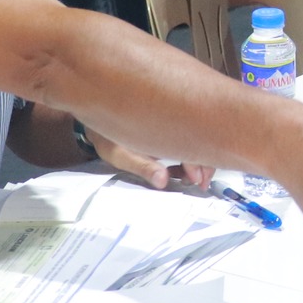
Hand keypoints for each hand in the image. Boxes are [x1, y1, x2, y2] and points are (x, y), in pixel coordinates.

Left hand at [85, 129, 211, 191]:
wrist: (97, 119)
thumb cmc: (108, 138)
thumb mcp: (120, 155)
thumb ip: (143, 167)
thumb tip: (163, 181)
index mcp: (161, 125)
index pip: (191, 142)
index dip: (198, 162)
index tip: (197, 180)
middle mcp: (170, 121)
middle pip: (200, 138)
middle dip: (205, 162)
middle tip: (201, 183)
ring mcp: (171, 123)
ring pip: (197, 139)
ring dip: (198, 158)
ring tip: (192, 178)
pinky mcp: (170, 127)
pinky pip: (188, 139)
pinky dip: (190, 154)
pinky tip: (183, 168)